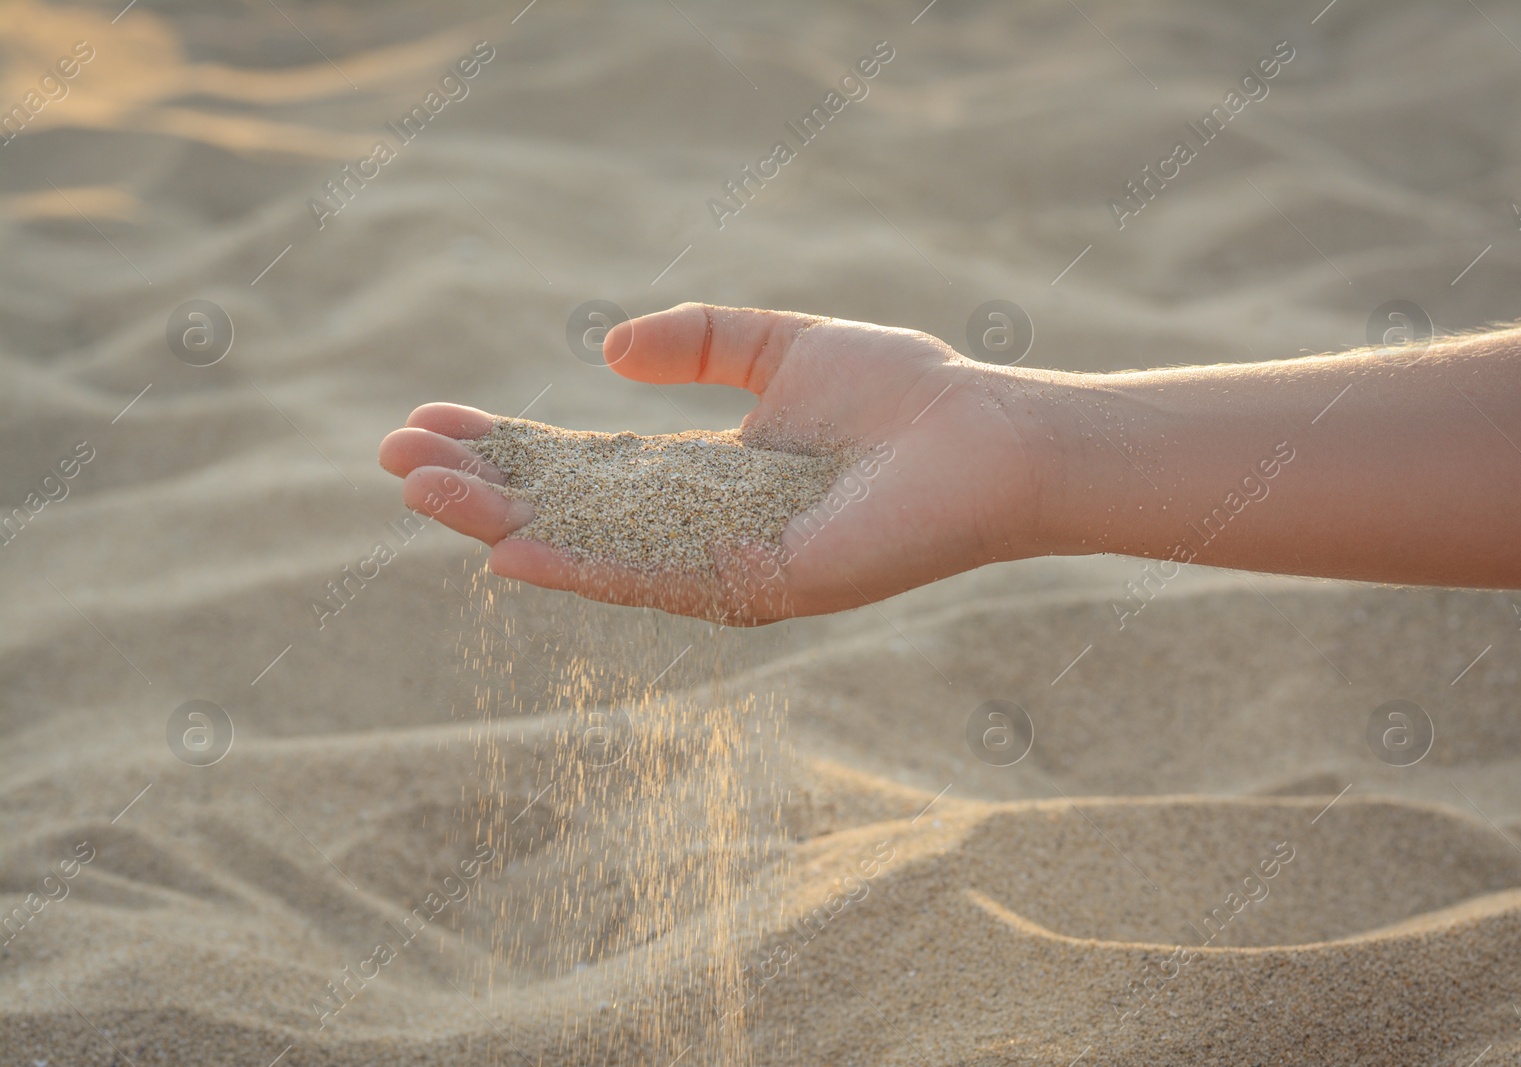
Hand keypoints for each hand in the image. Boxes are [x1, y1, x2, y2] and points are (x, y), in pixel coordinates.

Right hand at [378, 303, 1067, 622]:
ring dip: (503, 521)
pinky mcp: (755, 587)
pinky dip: (578, 567)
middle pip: (568, 510)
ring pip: (592, 549)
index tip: (426, 424)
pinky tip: (507, 548)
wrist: (985, 436)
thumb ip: (697, 343)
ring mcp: (721, 566)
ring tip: (420, 493)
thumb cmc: (899, 391)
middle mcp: (698, 530)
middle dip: (481, 486)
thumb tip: (606, 350)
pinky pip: (653, 580)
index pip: (581, 467)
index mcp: (700, 477)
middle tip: (392, 459)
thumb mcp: (778, 344)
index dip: (506, 447)